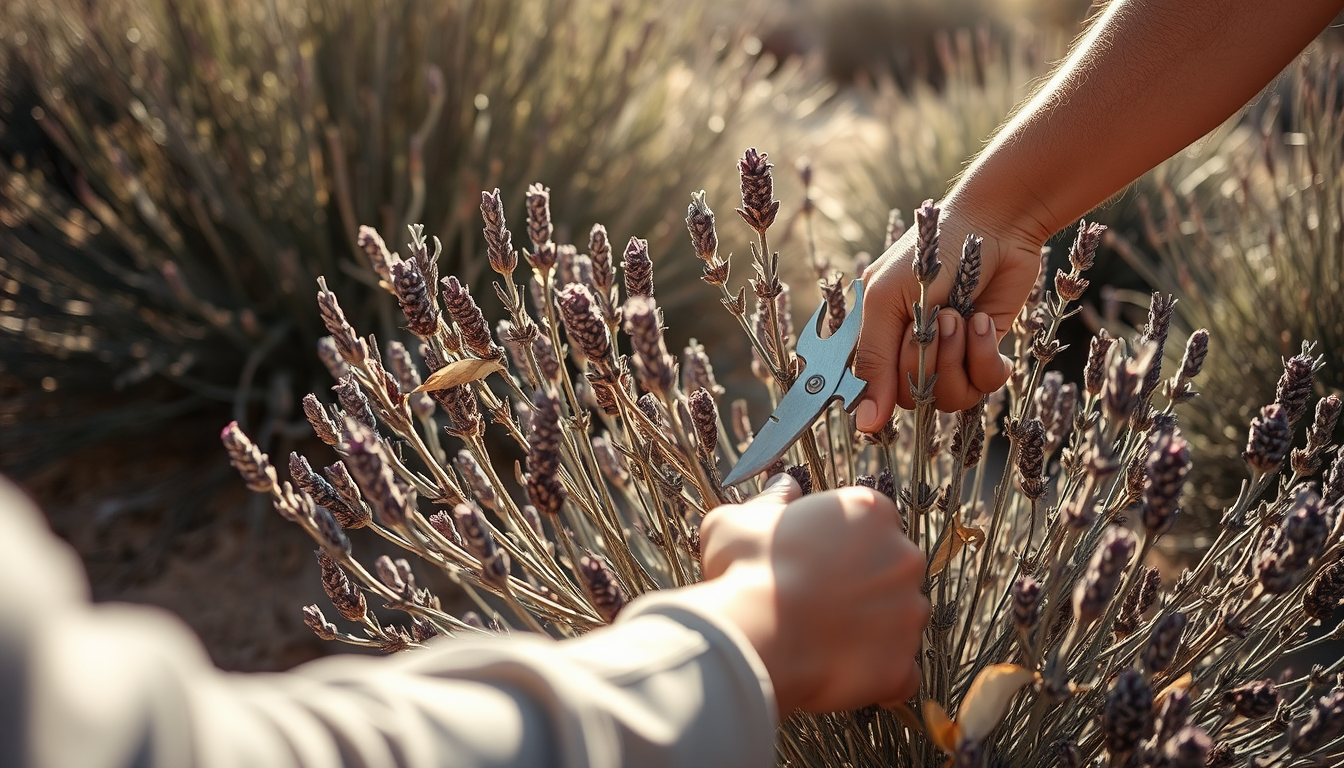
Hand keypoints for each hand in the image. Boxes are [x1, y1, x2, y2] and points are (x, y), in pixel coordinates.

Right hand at [691, 475, 929, 714]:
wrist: (757, 634)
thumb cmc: (747, 570)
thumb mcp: (742, 520)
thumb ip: (770, 501)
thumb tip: (783, 486)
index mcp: (869, 511)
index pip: (871, 522)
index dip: (841, 542)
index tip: (815, 559)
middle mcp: (902, 557)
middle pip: (891, 569)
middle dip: (863, 584)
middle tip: (817, 600)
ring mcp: (908, 612)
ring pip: (898, 620)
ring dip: (872, 629)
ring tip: (823, 640)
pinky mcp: (902, 663)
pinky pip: (900, 674)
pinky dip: (879, 676)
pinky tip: (843, 673)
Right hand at [852, 202, 1043, 424]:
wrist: (994, 225)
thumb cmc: (932, 252)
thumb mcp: (888, 302)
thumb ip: (875, 362)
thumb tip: (865, 424)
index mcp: (877, 339)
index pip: (871, 392)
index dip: (882, 395)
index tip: (892, 383)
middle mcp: (911, 354)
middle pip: (913, 399)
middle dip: (928, 360)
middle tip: (938, 318)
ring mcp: (950, 357)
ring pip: (950, 398)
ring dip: (958, 356)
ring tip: (961, 317)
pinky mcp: (985, 354)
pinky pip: (985, 385)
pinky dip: (986, 354)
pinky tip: (982, 322)